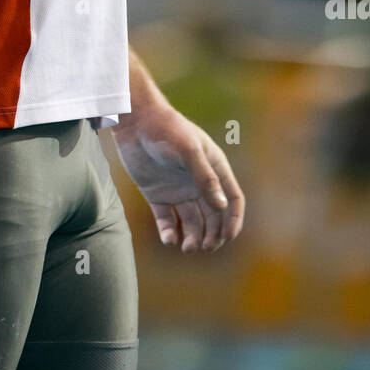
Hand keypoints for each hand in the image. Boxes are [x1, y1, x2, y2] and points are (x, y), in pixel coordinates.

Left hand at [111, 105, 244, 251]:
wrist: (135, 122)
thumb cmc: (166, 130)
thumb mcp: (188, 151)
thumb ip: (205, 177)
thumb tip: (222, 206)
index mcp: (214, 168)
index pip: (232, 199)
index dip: (234, 219)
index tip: (228, 237)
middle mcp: (199, 182)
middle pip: (214, 216)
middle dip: (213, 234)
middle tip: (205, 246)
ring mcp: (178, 190)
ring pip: (192, 222)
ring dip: (193, 237)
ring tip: (187, 247)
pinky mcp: (157, 195)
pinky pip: (167, 220)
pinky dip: (169, 232)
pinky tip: (169, 239)